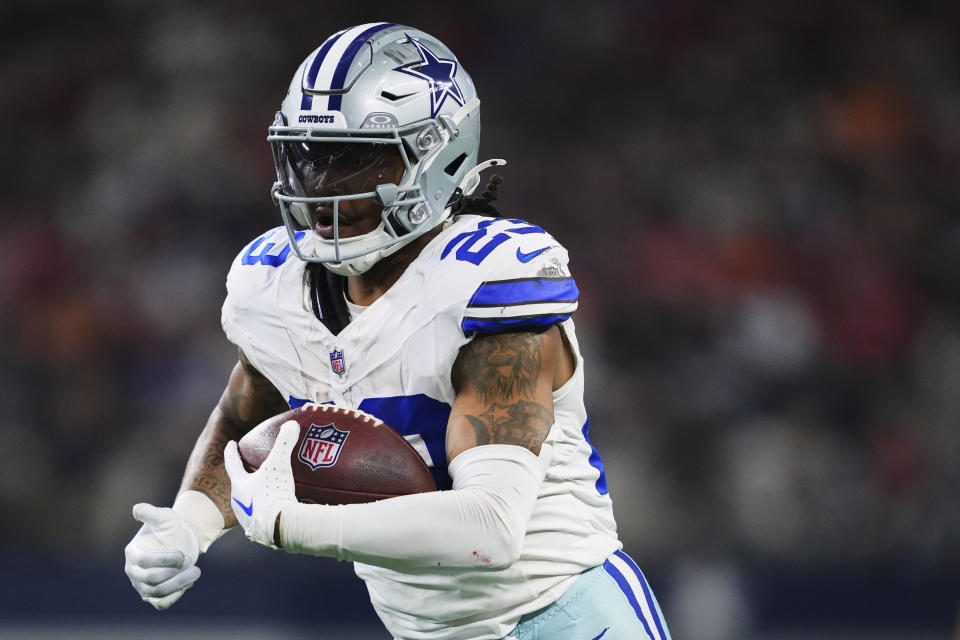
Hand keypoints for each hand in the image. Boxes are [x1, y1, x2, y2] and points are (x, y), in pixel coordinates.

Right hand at [124, 503, 201, 609]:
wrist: (181, 540)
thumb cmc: (171, 527)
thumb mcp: (164, 517)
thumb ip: (151, 513)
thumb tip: (137, 509)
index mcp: (133, 552)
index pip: (143, 561)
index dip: (164, 559)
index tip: (182, 555)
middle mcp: (133, 571)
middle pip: (151, 579)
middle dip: (174, 572)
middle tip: (191, 562)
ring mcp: (142, 585)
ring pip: (158, 592)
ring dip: (180, 584)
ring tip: (196, 572)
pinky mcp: (152, 595)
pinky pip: (160, 603)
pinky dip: (174, 597)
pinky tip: (187, 583)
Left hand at [224, 420, 299, 548]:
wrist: (279, 528)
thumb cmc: (274, 493)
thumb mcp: (279, 465)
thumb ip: (284, 443)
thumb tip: (291, 424)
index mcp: (239, 485)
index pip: (232, 463)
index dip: (232, 452)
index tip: (231, 444)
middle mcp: (239, 502)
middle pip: (240, 484)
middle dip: (244, 475)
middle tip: (251, 467)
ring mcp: (247, 519)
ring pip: (249, 502)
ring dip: (255, 494)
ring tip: (266, 488)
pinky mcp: (259, 531)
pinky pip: (261, 515)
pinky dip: (267, 509)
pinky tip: (276, 509)